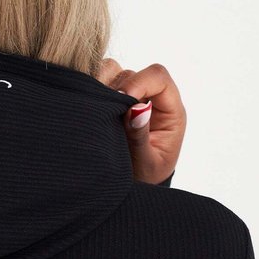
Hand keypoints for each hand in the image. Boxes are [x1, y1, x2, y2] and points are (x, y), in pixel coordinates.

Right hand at [97, 59, 185, 184]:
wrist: (131, 186)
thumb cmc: (144, 176)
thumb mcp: (145, 163)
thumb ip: (140, 138)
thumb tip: (137, 108)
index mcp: (170, 112)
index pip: (159, 77)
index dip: (139, 82)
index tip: (121, 98)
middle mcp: (150, 98)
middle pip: (132, 73)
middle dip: (114, 89)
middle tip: (103, 113)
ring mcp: (130, 97)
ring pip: (113, 72)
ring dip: (100, 87)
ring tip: (95, 112)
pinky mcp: (112, 99)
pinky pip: (98, 80)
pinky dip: (90, 88)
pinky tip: (88, 108)